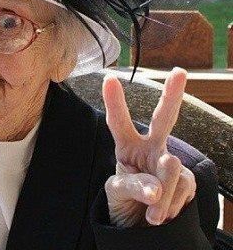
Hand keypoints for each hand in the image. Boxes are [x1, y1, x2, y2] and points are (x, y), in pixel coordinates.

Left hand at [102, 67, 196, 227]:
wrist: (141, 225)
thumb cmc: (124, 198)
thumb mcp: (117, 191)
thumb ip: (133, 186)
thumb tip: (156, 189)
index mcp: (126, 145)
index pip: (118, 122)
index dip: (114, 101)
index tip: (109, 78)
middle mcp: (150, 147)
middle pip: (162, 119)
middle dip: (172, 95)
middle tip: (179, 72)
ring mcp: (170, 162)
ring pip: (170, 168)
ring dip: (160, 195)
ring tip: (151, 214)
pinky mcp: (187, 180)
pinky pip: (181, 189)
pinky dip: (168, 207)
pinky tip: (161, 216)